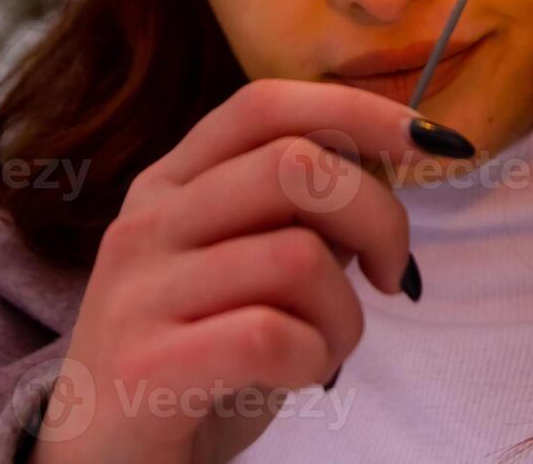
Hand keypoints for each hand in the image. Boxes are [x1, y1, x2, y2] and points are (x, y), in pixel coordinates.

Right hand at [27, 78, 473, 463]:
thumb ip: (298, 217)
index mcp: (172, 182)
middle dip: (379, 217)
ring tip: (330, 346)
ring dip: (348, 312)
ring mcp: (141, 291)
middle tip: (392, 275)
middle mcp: (148, 221)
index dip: (357, 110)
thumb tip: (385, 169)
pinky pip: (271, 335)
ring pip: (297, 256)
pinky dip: (314, 356)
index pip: (265, 105)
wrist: (102, 463)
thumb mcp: (243, 271)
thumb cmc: (194, 361)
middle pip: (295, 166)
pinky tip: (301, 375)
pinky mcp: (146, 366)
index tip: (430, 142)